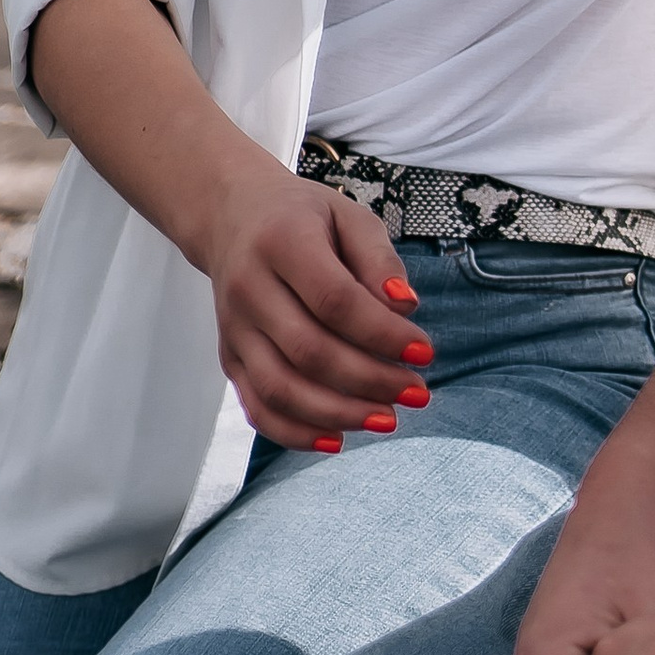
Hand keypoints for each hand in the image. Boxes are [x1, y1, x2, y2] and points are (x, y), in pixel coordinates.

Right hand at [191, 158, 434, 449]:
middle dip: (370, 380)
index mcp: (281, 242)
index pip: (334, 300)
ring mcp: (234, 328)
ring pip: (280, 388)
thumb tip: (406, 309)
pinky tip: (338, 438)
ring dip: (338, 413)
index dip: (382, 333)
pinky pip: (258, 406)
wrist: (232, 217)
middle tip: (417, 391)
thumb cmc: (303, 217)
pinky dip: (296, 432)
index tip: (425, 350)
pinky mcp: (229, 358)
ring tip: (388, 419)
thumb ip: (379, 259)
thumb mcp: (349, 215)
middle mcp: (249, 288)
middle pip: (309, 350)